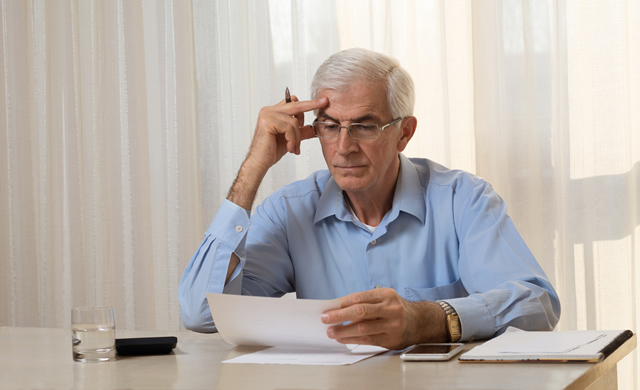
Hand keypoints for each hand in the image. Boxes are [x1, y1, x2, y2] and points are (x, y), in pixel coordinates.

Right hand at [244, 95, 328, 174]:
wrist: (259, 163)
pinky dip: (292, 140)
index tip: (321, 101)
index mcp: (273, 112)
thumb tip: (315, 128)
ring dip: (297, 138)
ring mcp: (267, 115)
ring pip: (293, 121)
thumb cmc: (271, 151)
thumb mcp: (291, 139)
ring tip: (294, 148)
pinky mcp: (267, 122)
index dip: (307, 104)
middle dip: (311, 105)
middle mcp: (269, 110)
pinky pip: (289, 128)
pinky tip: (289, 148)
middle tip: (323, 103)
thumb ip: (302, 131)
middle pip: (295, 105)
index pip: (293, 102)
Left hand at [320, 288, 447, 349]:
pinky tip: (343, 338)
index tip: (329, 307)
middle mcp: (391, 309)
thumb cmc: (397, 308)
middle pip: (361, 312)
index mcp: (387, 295)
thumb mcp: (385, 298)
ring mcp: (392, 325)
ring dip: (343, 331)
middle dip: (340, 315)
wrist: (420, 322)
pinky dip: (352, 339)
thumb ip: (366, 301)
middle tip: (325, 318)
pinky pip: (368, 340)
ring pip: (363, 328)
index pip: (360, 297)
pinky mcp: (391, 339)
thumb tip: (340, 308)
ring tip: (331, 332)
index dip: (343, 303)